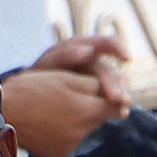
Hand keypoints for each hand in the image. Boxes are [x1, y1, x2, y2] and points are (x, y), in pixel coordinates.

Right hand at [0, 68, 120, 156]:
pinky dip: (64, 131)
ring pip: (84, 129)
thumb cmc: (31, 89)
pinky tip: (46, 122)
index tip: (107, 89)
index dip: (114, 94)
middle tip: (70, 95)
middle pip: (99, 117)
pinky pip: (70, 140)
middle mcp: (81, 133)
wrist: (0, 112)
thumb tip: (122, 99)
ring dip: (77, 118)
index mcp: (86, 111)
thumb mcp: (66, 78)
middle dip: (91, 106)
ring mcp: (69, 146)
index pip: (116, 104)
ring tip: (53, 108)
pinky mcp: (57, 154)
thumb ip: (98, 87)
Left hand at [18, 31, 133, 109]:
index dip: (119, 48)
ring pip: (117, 83)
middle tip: (119, 100)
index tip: (127, 59)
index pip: (109, 42)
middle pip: (112, 69)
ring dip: (121, 95)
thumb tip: (88, 51)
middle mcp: (95, 60)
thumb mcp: (47, 64)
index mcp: (83, 46)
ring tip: (122, 109)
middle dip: (116, 84)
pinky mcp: (98, 91)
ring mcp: (97, 76)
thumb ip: (65, 55)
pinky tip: (120, 113)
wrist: (30, 92)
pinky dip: (116, 104)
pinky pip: (111, 96)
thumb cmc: (38, 75)